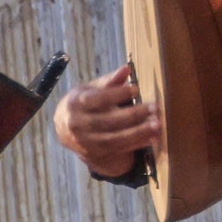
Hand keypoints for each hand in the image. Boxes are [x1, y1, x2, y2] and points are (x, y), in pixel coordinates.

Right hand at [52, 62, 159, 180]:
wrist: (65, 129)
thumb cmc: (82, 104)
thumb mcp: (90, 89)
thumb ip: (109, 81)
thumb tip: (127, 69)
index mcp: (75, 103)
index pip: (98, 99)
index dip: (117, 94)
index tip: (136, 89)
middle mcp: (77, 124)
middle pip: (107, 121)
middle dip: (133, 115)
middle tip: (154, 107)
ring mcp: (85, 142)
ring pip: (114, 139)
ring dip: (137, 133)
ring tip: (157, 125)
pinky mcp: (95, 153)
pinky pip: (118, 149)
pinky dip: (136, 144)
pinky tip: (152, 137)